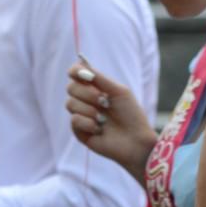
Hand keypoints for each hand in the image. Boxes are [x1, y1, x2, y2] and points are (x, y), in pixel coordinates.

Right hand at [66, 62, 157, 181]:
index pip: (76, 74)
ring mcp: (82, 115)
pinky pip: (74, 120)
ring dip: (89, 110)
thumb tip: (81, 66)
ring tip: (103, 118)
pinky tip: (99, 129)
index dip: (75, 71)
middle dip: (87, 93)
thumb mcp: (118, 91)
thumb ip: (100, 78)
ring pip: (70, 103)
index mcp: (96, 88)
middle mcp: (87, 100)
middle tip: (103, 101)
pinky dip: (88, 123)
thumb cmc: (131, 115)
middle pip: (71, 87)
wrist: (136, 140)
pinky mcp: (79, 131)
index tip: (78, 72)